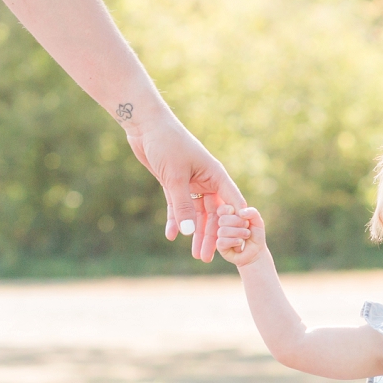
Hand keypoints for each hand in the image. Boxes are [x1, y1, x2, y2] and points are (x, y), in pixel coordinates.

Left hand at [119, 112, 244, 262]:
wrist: (146, 126)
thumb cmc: (166, 144)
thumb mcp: (175, 177)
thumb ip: (183, 205)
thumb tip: (189, 232)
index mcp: (215, 175)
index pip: (231, 203)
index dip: (235, 223)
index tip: (236, 244)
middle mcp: (206, 180)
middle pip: (213, 214)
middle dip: (211, 235)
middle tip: (208, 257)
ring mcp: (190, 183)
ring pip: (195, 213)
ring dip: (194, 233)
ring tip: (195, 254)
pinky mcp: (174, 184)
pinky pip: (178, 207)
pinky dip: (175, 220)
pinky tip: (171, 236)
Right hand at [214, 203, 264, 266]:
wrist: (256, 252)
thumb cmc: (256, 235)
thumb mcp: (257, 221)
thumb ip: (252, 212)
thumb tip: (240, 213)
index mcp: (229, 216)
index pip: (222, 209)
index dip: (229, 210)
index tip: (240, 214)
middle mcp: (223, 225)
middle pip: (222, 219)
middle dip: (238, 222)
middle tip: (247, 227)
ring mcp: (221, 236)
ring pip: (222, 231)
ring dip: (238, 233)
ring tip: (246, 236)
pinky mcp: (221, 246)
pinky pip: (222, 242)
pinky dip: (234, 241)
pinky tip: (240, 242)